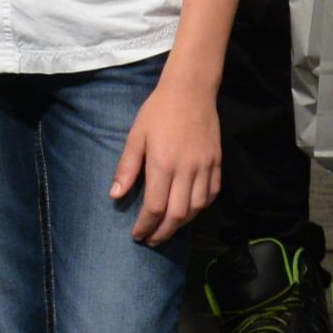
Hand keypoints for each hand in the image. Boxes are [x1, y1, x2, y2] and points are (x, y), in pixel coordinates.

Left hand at [112, 78, 222, 247]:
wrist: (191, 92)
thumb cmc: (157, 113)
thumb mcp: (135, 137)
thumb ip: (127, 168)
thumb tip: (115, 196)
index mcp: (163, 165)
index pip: (155, 207)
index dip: (145, 226)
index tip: (137, 235)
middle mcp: (187, 170)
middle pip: (178, 214)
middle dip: (163, 232)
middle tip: (152, 240)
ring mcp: (206, 167)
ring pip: (197, 207)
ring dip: (182, 223)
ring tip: (167, 228)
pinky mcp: (218, 163)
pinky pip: (212, 194)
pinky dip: (201, 207)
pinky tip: (189, 211)